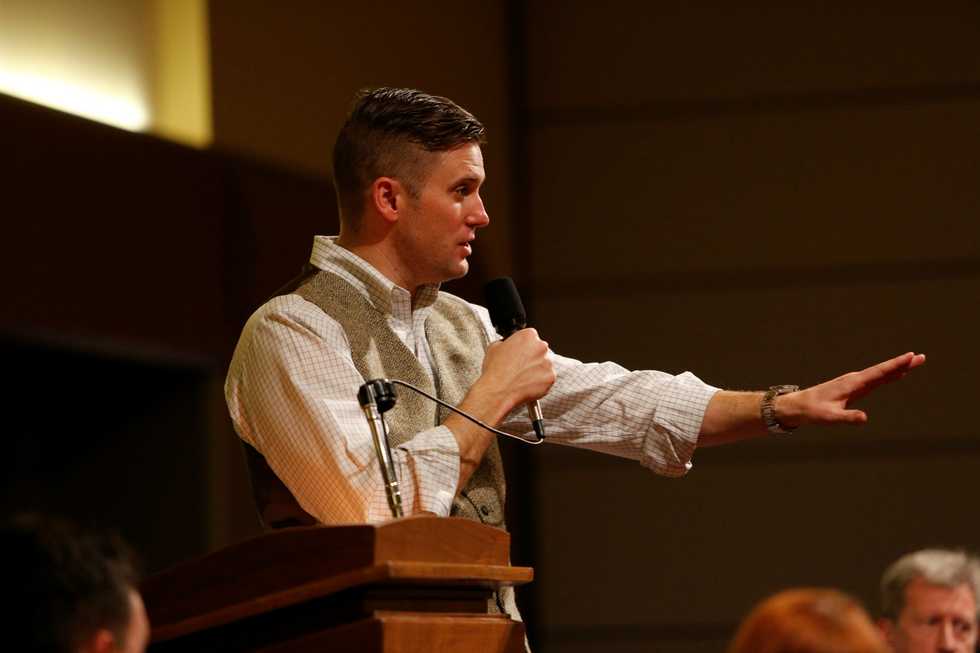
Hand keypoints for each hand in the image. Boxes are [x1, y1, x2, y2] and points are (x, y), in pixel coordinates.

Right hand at [479, 328, 555, 414]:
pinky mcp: (551, 377)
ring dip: (536, 370)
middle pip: (540, 350)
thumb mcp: (494, 347)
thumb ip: (506, 343)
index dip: (524, 347)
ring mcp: (548, 362)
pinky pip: (547, 378)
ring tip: (522, 377)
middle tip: (521, 366)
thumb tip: (507, 345)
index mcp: (528, 336)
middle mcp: (541, 347)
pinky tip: (527, 384)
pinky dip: (540, 382)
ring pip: (545, 365)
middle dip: (532, 358)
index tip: (521, 353)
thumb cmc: (496, 371)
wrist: (498, 391)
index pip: (531, 338)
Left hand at [778, 351, 925, 427]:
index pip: (878, 373)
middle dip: (902, 364)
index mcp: (852, 384)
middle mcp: (854, 380)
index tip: (910, 356)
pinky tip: (895, 375)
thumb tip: (865, 418)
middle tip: (921, 357)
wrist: (798, 406)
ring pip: (880, 374)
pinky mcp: (852, 388)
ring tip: (914, 362)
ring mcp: (854, 383)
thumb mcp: (830, 418)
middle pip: (883, 370)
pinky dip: (887, 376)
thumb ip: (848, 418)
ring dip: (897, 368)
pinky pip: (874, 380)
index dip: (895, 365)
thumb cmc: (813, 411)